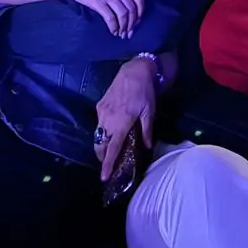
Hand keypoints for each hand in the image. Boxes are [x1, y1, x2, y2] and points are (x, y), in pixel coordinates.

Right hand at [60, 0, 151, 37]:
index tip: (138, 20)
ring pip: (123, 15)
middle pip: (132, 9)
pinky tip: (113, 31)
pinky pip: (110, 18)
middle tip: (130, 31)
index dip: (141, 11)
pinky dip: (114, 27)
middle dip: (133, 23)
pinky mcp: (98, 3)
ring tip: (122, 33)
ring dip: (124, 27)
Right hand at [96, 57, 158, 179]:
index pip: (112, 148)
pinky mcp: (99, 105)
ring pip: (98, 135)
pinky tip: (110, 133)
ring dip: (102, 145)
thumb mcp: (149, 111)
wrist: (133, 71)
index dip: (107, 164)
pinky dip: (102, 132)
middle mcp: (108, 119)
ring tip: (109, 151)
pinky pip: (99, 123)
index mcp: (121, 123)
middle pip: (100, 144)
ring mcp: (102, 112)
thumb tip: (147, 146)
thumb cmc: (144, 92)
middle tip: (108, 165)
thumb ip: (147, 130)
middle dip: (102, 157)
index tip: (104, 177)